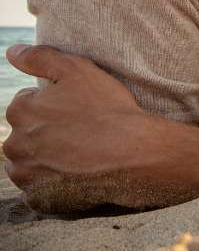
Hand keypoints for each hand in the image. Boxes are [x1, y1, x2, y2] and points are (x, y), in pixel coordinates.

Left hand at [3, 44, 169, 211]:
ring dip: (48, 157)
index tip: (78, 108)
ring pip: (31, 162)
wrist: (133, 154)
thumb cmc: (108, 109)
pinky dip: (55, 182)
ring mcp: (26, 175)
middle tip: (82, 129)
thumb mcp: (78, 69)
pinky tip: (79, 171)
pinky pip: (42, 189)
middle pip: (26, 134)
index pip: (27, 104)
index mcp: (20, 113)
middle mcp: (15, 145)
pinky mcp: (40, 199)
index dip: (55, 104)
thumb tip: (12, 51)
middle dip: (47, 131)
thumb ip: (40, 57)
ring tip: (82, 151)